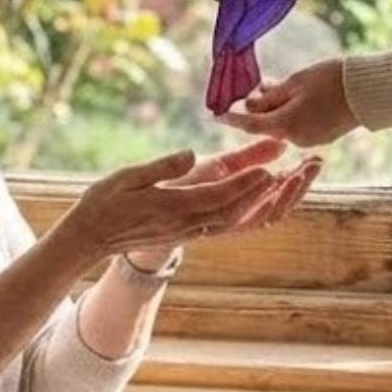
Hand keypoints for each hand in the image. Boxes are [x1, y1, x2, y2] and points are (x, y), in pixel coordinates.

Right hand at [64, 138, 317, 267]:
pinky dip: (255, 210)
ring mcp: (192, 231)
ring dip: (270, 201)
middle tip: (299, 170)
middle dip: (272, 191)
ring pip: (240, 219)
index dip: (247, 183)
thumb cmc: (105, 201)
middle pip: (239, 209)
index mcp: (172, 207)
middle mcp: (188, 223)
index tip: (272, 168)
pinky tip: (272, 195)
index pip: (218, 196)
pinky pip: (231, 224)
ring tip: (296, 178)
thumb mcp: (127, 177)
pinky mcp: (193, 232)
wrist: (91, 237)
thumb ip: (161, 168)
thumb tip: (191, 154)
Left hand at [222, 59, 358, 149]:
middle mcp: (296, 139)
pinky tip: (295, 95)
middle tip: (257, 86)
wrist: (371, 90)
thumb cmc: (331, 80)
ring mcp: (311, 140)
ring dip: (276, 108)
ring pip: (283, 124)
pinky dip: (291, 112)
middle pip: (267, 124)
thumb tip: (250, 105)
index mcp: (285, 126)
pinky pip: (298, 125)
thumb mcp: (294, 82)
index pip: (249, 124)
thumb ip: (269, 96)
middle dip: (259, 107)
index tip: (216, 114)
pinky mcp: (323, 136)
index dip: (231, 118)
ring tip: (277, 85)